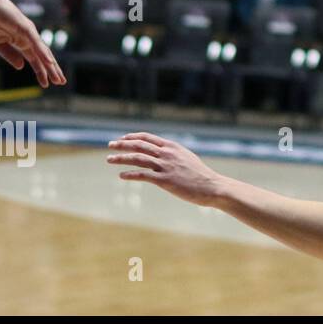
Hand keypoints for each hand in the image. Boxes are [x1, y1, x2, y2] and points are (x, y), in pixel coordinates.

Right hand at [0, 0, 66, 87]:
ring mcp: (28, 32)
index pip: (35, 59)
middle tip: (61, 82)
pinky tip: (49, 63)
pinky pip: (36, 42)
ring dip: (51, 65)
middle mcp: (28, 37)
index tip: (46, 85)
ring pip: (43, 51)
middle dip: (52, 70)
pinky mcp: (25, 27)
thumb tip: (22, 67)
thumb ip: (9, 55)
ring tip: (58, 78)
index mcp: (20, 42)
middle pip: (43, 56)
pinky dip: (43, 53)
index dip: (41, 71)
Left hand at [107, 133, 225, 206]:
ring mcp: (165, 167)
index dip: (132, 136)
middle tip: (109, 145)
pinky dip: (130, 174)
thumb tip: (160, 150)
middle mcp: (167, 154)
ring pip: (137, 158)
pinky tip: (121, 175)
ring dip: (121, 158)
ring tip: (109, 159)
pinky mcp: (165, 180)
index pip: (147, 137)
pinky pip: (143, 175)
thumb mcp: (186, 157)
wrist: (213, 187)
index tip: (122, 138)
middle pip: (138, 145)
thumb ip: (172, 152)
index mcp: (171, 146)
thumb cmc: (200, 174)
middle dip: (122, 144)